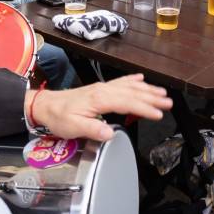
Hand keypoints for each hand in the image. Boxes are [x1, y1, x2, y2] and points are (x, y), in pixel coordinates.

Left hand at [30, 74, 171, 140]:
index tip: (158, 114)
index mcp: (100, 99)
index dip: (145, 108)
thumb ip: (93, 130)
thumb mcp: (73, 127)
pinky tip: (140, 79)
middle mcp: (103, 90)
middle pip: (132, 92)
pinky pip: (120, 81)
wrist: (45, 106)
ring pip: (129, 86)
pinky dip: (132, 80)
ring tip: (162, 93)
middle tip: (168, 102)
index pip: (128, 102)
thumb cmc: (59, 117)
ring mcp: (102, 88)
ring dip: (146, 89)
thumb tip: (111, 133)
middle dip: (152, 97)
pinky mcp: (99, 89)